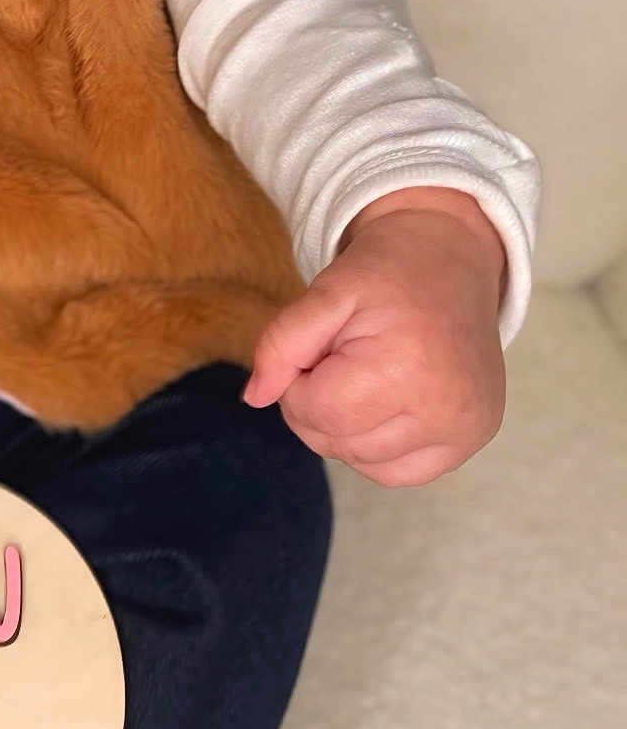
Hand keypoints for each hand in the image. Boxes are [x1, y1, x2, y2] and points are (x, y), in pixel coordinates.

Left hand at [241, 186, 507, 486]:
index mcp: (406, 368)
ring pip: (366, 462)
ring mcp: (465, 430)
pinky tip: (383, 404)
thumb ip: (281, 343)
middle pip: (340, 442)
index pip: (319, 413)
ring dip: (346, 427)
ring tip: (365, 376)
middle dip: (320, 405)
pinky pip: (402, 470)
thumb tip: (254, 398)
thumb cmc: (386, 273)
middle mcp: (445, 410)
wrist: (450, 258)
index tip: (316, 351)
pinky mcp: (474, 438)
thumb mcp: (325, 292)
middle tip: (340, 358)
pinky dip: (378, 447)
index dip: (299, 385)